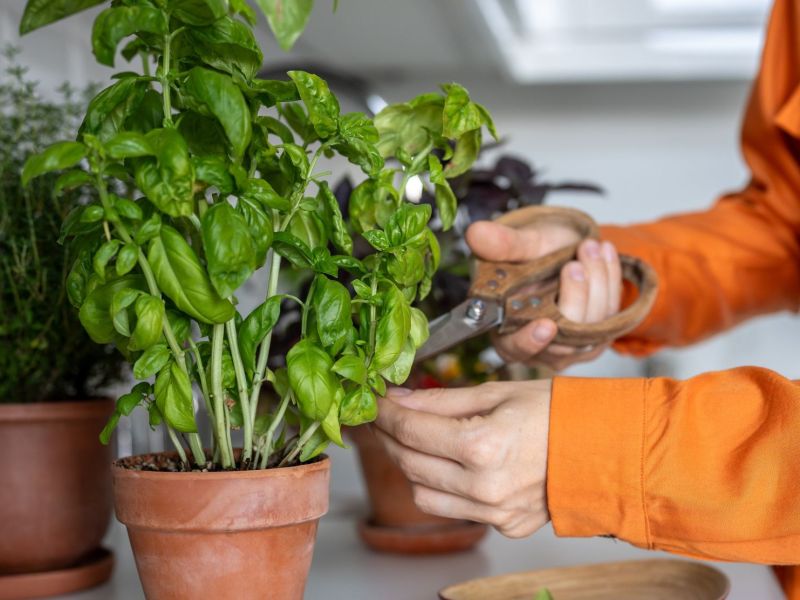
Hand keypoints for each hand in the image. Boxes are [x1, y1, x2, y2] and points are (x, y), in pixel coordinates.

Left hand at [374, 381, 550, 537]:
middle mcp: (484, 486)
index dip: (385, 413)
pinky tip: (445, 464)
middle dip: (389, 437)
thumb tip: (399, 399)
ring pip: (423, 494)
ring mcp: (495, 512)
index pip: (411, 429)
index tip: (375, 401)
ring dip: (409, 466)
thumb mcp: (496, 392)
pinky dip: (440, 487)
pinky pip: (453, 510)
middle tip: (385, 417)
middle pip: (409, 463)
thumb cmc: (558, 411)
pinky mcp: (504, 526)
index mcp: (482, 445)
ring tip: (413, 440)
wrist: (608, 447)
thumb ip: (441, 400)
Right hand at [465, 220, 622, 370]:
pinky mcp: (600, 335)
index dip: (530, 341)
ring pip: (593, 325)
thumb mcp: (519, 244)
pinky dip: (610, 279)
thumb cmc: (534, 252)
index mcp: (508, 331)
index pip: (517, 348)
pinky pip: (613, 313)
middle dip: (575, 296)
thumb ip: (501, 244)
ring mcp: (573, 345)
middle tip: (575, 262)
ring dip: (596, 282)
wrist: (563, 248)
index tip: (546, 324)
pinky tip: (604, 253)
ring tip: (590, 247)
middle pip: (564, 337)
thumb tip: (476, 233)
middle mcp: (541, 346)